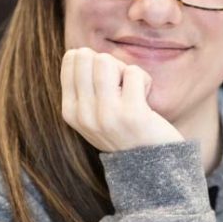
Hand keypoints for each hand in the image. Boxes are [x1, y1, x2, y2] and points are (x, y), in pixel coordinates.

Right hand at [60, 47, 183, 151]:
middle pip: (88, 56)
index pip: (71, 59)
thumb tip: (80, 53)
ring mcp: (106, 116)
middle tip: (121, 88)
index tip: (106, 86)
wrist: (152, 168)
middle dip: (110, 64)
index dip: (94, 63)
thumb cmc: (126, 131)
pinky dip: (145, 81)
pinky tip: (146, 103)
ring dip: (126, 72)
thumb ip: (84, 87)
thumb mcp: (94, 115)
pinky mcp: (132, 115)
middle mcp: (83, 115)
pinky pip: (134, 73)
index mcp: (70, 112)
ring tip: (133, 94)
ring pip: (106, 61)